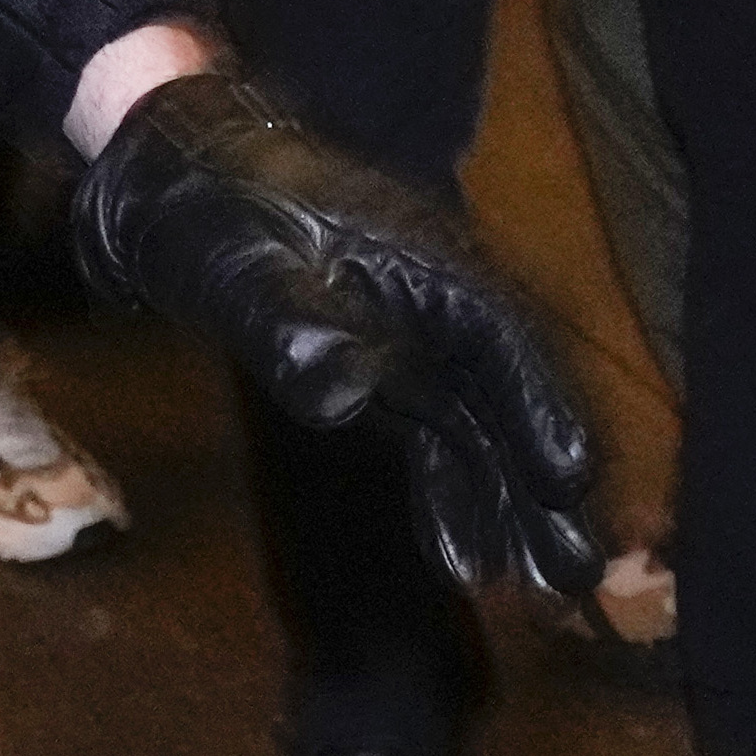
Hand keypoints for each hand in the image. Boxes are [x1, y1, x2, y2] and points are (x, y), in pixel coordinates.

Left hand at [70, 73, 605, 600]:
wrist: (178, 170)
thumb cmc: (213, 209)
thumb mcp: (242, 264)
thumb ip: (293, 321)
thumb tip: (348, 389)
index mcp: (423, 265)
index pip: (500, 343)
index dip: (539, 410)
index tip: (571, 480)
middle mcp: (437, 302)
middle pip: (507, 398)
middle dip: (542, 485)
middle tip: (578, 570)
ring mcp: (414, 335)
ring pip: (477, 426)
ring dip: (507, 503)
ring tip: (542, 585)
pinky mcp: (383, 363)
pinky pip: (434, 433)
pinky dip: (450, 491)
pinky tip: (464, 556)